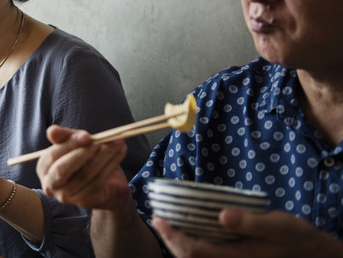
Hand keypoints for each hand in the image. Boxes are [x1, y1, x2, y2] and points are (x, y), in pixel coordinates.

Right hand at [36, 125, 129, 208]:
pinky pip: (98, 180)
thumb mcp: (76, 144)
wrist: (107, 184)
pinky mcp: (85, 201)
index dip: (69, 144)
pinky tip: (120, 152)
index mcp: (44, 168)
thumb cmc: (86, 160)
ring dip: (103, 155)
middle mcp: (51, 185)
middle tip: (99, 142)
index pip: (52, 155)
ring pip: (84, 174)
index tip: (86, 135)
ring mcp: (67, 196)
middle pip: (62, 169)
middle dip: (82, 153)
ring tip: (117, 142)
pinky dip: (111, 163)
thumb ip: (65, 136)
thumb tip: (52, 131)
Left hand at [153, 209, 342, 257]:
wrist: (310, 254)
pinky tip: (186, 232)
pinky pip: (204, 257)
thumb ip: (249, 222)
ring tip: (166, 225)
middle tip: (157, 219)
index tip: (158, 219)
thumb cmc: (294, 237)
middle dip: (169, 240)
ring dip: (177, 244)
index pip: (193, 251)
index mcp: (235, 257)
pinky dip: (189, 247)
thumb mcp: (276, 225)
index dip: (172, 236)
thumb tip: (222, 215)